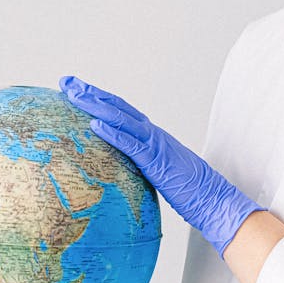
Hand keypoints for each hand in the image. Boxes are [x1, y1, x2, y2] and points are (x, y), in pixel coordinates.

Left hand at [59, 74, 264, 257]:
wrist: (216, 201)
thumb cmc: (188, 192)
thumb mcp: (158, 174)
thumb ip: (140, 165)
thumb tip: (119, 167)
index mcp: (151, 137)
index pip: (120, 112)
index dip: (98, 99)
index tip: (75, 89)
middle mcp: (153, 134)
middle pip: (117, 107)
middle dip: (91, 93)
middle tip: (67, 82)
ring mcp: (156, 145)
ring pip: (122, 119)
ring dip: (96, 106)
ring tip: (74, 95)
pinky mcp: (157, 162)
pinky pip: (132, 145)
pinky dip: (113, 134)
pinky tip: (94, 126)